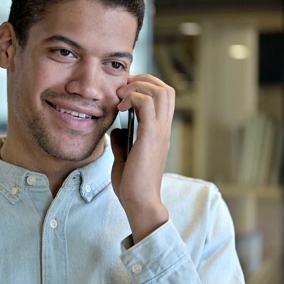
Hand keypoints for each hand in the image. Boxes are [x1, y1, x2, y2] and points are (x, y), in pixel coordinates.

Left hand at [110, 74, 174, 242]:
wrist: (139, 203)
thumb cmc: (132, 186)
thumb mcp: (125, 159)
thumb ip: (123, 143)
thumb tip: (117, 130)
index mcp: (159, 134)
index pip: (163, 98)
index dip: (145, 87)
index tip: (125, 92)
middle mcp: (163, 130)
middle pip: (166, 89)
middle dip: (144, 80)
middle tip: (124, 88)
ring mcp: (160, 132)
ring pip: (161, 91)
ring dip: (139, 86)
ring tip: (122, 96)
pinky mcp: (151, 136)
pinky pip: (147, 104)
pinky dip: (133, 97)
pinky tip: (120, 107)